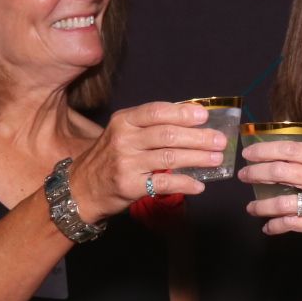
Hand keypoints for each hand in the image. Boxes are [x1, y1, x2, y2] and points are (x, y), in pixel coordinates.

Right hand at [68, 102, 225, 223]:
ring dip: (197, 159)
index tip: (204, 116)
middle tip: (220, 141)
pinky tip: (199, 185)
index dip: (182, 113)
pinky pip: (163, 183)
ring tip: (216, 160)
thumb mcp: (122, 134)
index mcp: (124, 121)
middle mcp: (124, 139)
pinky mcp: (130, 186)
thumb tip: (191, 120)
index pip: (157, 112)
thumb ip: (149, 126)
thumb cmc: (109, 158)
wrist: (81, 188)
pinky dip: (185, 184)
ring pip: (169, 158)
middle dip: (198, 138)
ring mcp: (126, 163)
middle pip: (168, 135)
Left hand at [238, 138, 301, 262]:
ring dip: (261, 205)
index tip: (249, 153)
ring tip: (251, 207)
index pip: (292, 149)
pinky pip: (291, 224)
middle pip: (282, 172)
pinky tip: (268, 227)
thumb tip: (275, 158)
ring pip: (282, 202)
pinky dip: (275, 226)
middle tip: (244, 176)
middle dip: (256, 173)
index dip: (266, 150)